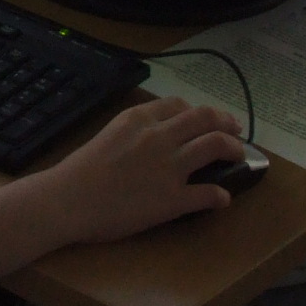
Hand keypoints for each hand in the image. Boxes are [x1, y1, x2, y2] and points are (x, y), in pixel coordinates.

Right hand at [35, 97, 246, 244]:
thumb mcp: (109, 135)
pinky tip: (223, 198)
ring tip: (239, 155)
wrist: (67, 200)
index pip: (180, 105)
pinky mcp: (172, 199)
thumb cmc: (78, 171)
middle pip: (205, 119)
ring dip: (233, 149)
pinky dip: (220, 195)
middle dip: (226, 122)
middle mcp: (160, 137)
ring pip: (215, 146)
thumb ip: (135, 131)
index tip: (208, 118)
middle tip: (235, 131)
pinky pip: (208, 193)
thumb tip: (156, 136)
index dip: (200, 111)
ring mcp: (169, 167)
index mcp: (141, 119)